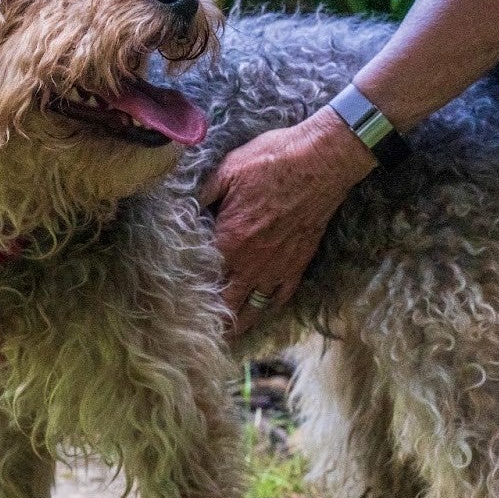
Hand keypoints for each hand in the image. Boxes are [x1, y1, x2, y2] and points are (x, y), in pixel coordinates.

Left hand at [200, 107, 375, 336]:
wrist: (320, 163)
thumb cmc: (271, 162)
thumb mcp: (226, 170)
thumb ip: (203, 195)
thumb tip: (183, 209)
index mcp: (228, 240)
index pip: (202, 276)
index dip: (190, 291)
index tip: (179, 304)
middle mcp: (251, 262)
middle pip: (227, 301)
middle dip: (213, 319)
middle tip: (200, 332)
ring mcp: (276, 266)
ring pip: (254, 307)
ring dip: (239, 322)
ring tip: (228, 335)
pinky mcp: (298, 263)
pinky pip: (281, 296)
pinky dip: (269, 308)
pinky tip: (262, 311)